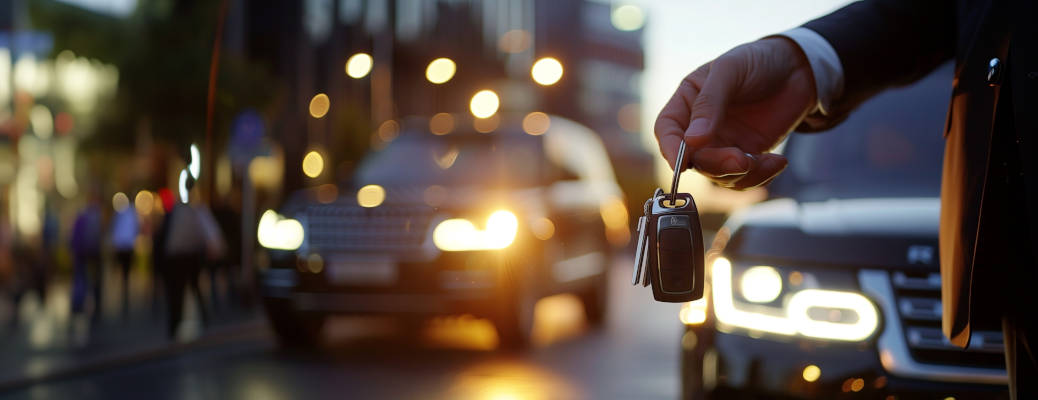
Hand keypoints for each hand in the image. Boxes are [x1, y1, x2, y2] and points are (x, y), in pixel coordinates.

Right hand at [654, 37, 816, 189]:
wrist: (798, 68)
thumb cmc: (758, 60)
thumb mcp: (730, 71)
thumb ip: (709, 103)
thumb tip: (692, 141)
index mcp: (687, 101)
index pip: (667, 130)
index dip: (670, 149)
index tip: (682, 164)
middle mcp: (700, 127)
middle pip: (694, 159)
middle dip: (716, 164)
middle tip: (742, 159)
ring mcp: (723, 143)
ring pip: (718, 175)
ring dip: (741, 174)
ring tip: (769, 160)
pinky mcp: (747, 155)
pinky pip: (744, 178)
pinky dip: (760, 177)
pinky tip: (778, 161)